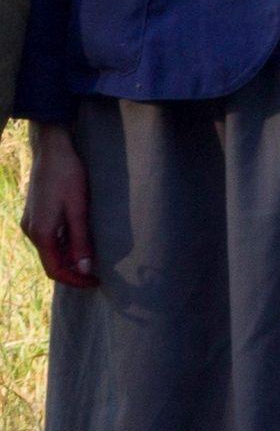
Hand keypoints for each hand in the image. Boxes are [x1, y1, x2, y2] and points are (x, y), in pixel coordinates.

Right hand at [21, 123, 98, 285]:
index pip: (56, 270)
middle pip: (51, 262)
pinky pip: (49, 238)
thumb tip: (85, 269)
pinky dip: (63, 244)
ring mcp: (31, 223)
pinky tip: (79, 238)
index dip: (76, 280)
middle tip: (97, 271)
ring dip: (69, 257)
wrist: (51, 149)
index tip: (95, 281)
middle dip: (73, 270)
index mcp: (41, 233)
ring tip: (91, 255)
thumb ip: (80, 241)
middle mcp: (32, 232)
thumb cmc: (66, 175)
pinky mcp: (35, 215)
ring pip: (50, 251)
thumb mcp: (78, 209)